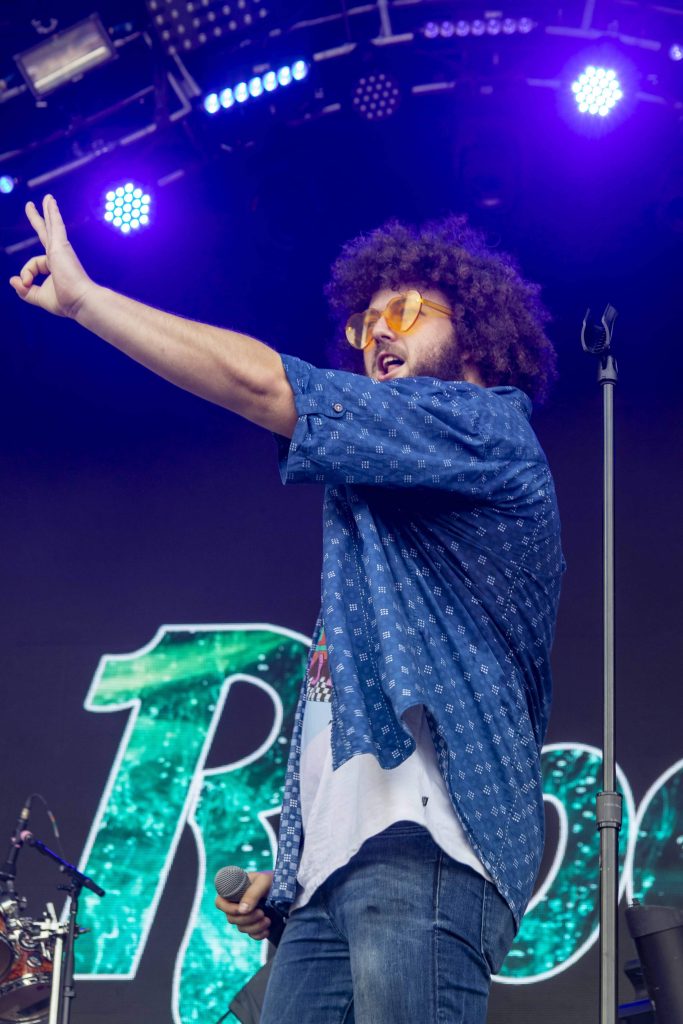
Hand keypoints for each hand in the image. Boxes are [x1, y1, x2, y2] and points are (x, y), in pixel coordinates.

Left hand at [9, 195, 94, 317]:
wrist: (81, 301)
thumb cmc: (65, 301)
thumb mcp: (38, 297)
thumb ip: (24, 290)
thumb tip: (12, 279)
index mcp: (54, 267)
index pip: (32, 265)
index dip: (25, 275)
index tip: (25, 283)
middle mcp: (58, 256)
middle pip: (45, 233)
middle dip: (38, 219)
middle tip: (31, 206)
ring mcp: (60, 249)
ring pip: (52, 225)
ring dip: (48, 210)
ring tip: (47, 198)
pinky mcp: (61, 246)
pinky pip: (56, 225)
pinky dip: (53, 213)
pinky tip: (50, 201)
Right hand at [215, 870, 273, 941]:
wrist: (287, 888)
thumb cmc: (272, 880)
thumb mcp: (263, 881)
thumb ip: (252, 894)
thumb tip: (242, 910)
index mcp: (235, 890)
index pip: (220, 902)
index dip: (227, 909)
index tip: (241, 909)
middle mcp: (237, 904)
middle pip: (231, 918)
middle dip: (247, 919)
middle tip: (261, 913)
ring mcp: (245, 915)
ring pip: (241, 928)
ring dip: (254, 927)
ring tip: (268, 920)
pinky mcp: (254, 924)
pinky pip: (251, 935)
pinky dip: (258, 935)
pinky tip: (267, 930)